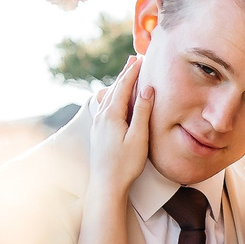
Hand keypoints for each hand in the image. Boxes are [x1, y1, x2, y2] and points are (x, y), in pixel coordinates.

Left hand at [87, 56, 152, 197]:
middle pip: (114, 88)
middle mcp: (102, 116)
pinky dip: (113, 95)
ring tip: (126, 73)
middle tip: (133, 58)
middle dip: (125, 73)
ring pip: (108, 96)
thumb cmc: (125, 164)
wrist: (106, 184)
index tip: (141, 59)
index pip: (123, 87)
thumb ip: (142, 112)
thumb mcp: (138, 137)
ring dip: (118, 83)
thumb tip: (146, 90)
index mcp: (111, 115)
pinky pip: (105, 105)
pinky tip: (114, 97)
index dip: (133, 72)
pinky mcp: (98, 132)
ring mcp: (98, 124)